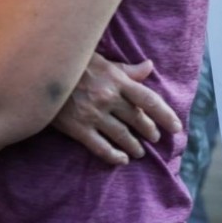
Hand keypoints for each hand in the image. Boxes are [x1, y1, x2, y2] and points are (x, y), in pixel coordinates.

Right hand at [52, 52, 181, 165]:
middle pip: (136, 119)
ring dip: (133, 145)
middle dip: (149, 131)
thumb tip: (149, 67)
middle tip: (156, 138)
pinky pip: (99, 147)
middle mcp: (109, 98)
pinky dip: (113, 156)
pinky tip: (121, 160)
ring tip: (140, 152)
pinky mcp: (78, 128)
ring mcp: (93, 115)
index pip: (149, 100)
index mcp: (118, 81)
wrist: (45, 74)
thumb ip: (128, 69)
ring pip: (121, 135)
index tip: (176, 126)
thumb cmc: (78, 65)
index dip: (165, 115)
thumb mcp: (105, 62)